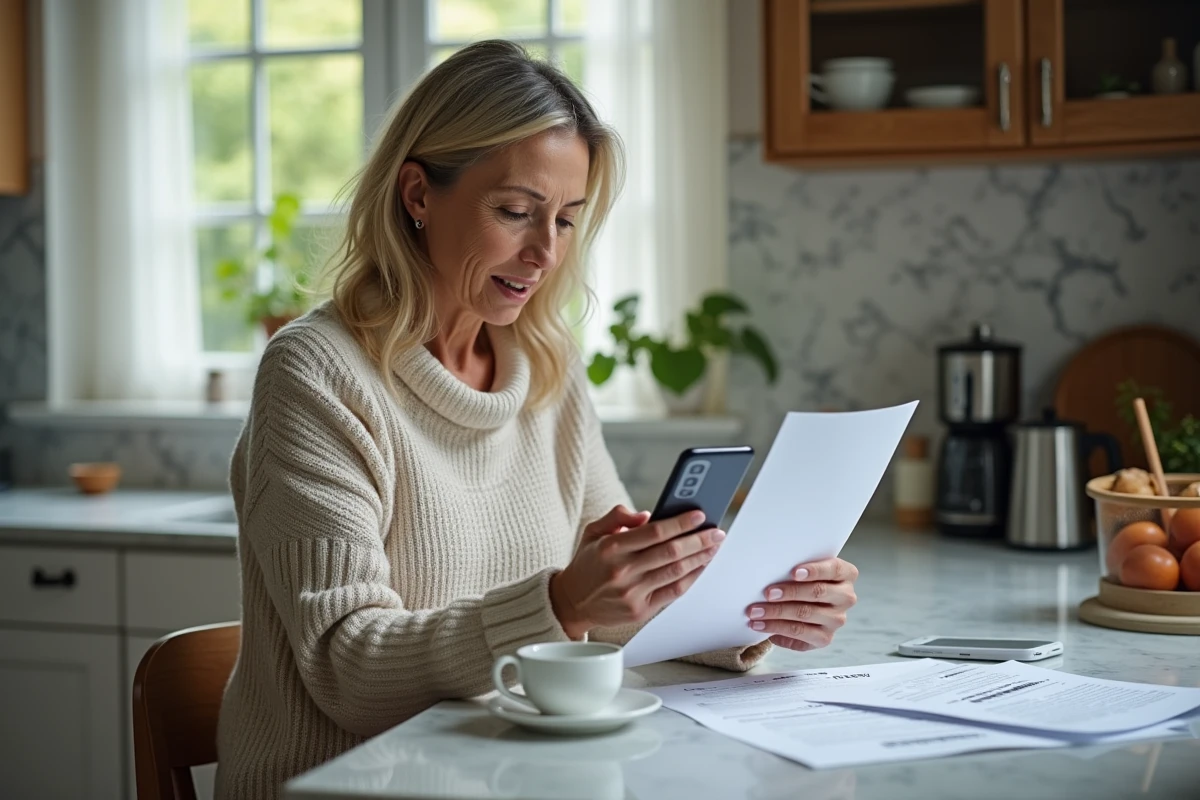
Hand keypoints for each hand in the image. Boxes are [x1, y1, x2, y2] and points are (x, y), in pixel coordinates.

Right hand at [550, 505, 725, 638]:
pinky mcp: (640, 610)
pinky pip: (674, 592)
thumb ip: (617, 516)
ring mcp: (632, 593)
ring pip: (676, 572)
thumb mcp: (593, 532)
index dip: (680, 523)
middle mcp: (622, 571)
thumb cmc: (587, 563)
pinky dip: (692, 578)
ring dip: (700, 558)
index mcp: (610, 548)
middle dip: (699, 540)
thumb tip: (647, 515)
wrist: (572, 602)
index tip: (700, 514)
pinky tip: (701, 566)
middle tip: (716, 531)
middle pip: (670, 553)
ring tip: (714, 546)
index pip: (654, 532)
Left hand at [745, 558, 858, 651]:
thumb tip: (759, 546)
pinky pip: (800, 635)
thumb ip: (792, 557)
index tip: (793, 572)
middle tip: (766, 593)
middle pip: (817, 593)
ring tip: (754, 611)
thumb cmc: (798, 576)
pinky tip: (761, 626)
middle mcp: (846, 596)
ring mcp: (837, 619)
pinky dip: (778, 630)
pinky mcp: (824, 637)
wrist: (801, 600)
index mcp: (845, 573)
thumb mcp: (800, 563)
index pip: (833, 568)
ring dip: (776, 614)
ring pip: (805, 615)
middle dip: (789, 593)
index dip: (815, 570)